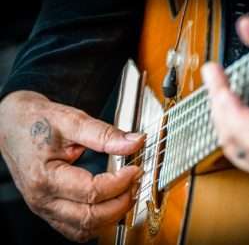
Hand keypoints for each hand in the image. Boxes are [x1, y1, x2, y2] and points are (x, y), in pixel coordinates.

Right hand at [0, 91, 144, 241]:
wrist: (11, 124)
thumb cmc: (36, 121)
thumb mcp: (71, 120)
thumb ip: (104, 134)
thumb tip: (134, 142)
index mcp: (45, 177)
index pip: (91, 192)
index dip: (120, 183)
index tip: (135, 169)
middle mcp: (42, 199)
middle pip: (90, 217)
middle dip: (120, 202)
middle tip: (135, 182)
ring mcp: (44, 208)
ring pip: (84, 229)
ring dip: (111, 215)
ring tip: (126, 193)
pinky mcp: (49, 210)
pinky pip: (76, 229)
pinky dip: (97, 222)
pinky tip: (109, 205)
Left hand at [201, 16, 248, 183]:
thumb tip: (247, 27)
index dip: (233, 110)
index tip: (218, 82)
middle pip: (245, 141)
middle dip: (222, 110)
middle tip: (216, 84)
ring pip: (237, 149)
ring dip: (221, 120)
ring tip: (218, 97)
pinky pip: (239, 158)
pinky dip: (227, 135)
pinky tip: (226, 118)